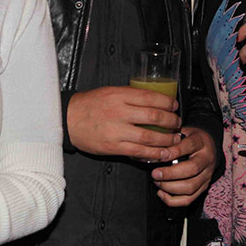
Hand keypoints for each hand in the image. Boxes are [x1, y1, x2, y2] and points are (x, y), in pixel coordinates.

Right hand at [68, 86, 182, 160]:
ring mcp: (116, 130)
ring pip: (149, 137)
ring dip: (166, 140)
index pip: (151, 97)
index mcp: (119, 95)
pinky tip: (162, 153)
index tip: (175, 106)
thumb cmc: (89, 105)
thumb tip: (153, 100)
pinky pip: (138, 152)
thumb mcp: (109, 92)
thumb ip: (129, 95)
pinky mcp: (113, 147)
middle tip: (177, 124)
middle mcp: (119, 112)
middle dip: (171, 121)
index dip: (167, 102)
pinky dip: (153, 153)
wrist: (67, 120)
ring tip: (174, 140)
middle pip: (154, 117)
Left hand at [151, 127, 215, 205]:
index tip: (160, 156)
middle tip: (155, 174)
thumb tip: (153, 145)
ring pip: (190, 187)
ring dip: (170, 187)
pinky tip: (162, 193)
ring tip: (157, 182)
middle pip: (192, 169)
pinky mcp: (203, 188)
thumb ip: (171, 137)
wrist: (209, 147)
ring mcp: (207, 175)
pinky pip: (188, 200)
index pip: (189, 146)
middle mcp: (207, 159)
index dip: (174, 152)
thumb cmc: (191, 139)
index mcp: (201, 141)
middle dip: (170, 174)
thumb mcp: (184, 131)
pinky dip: (172, 200)